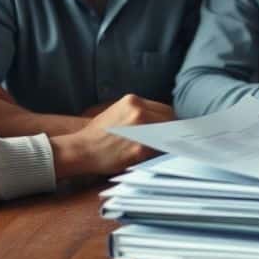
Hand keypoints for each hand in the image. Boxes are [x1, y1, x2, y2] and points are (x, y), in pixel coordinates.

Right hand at [50, 95, 165, 177]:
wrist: (82, 149)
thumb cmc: (98, 134)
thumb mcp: (118, 112)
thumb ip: (139, 113)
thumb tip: (162, 121)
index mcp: (133, 101)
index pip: (164, 109)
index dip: (171, 121)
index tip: (174, 129)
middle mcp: (139, 112)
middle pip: (170, 120)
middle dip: (175, 130)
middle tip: (176, 140)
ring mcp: (141, 130)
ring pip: (168, 135)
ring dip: (169, 142)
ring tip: (167, 149)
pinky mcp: (140, 149)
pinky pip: (160, 150)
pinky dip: (161, 153)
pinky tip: (158, 157)